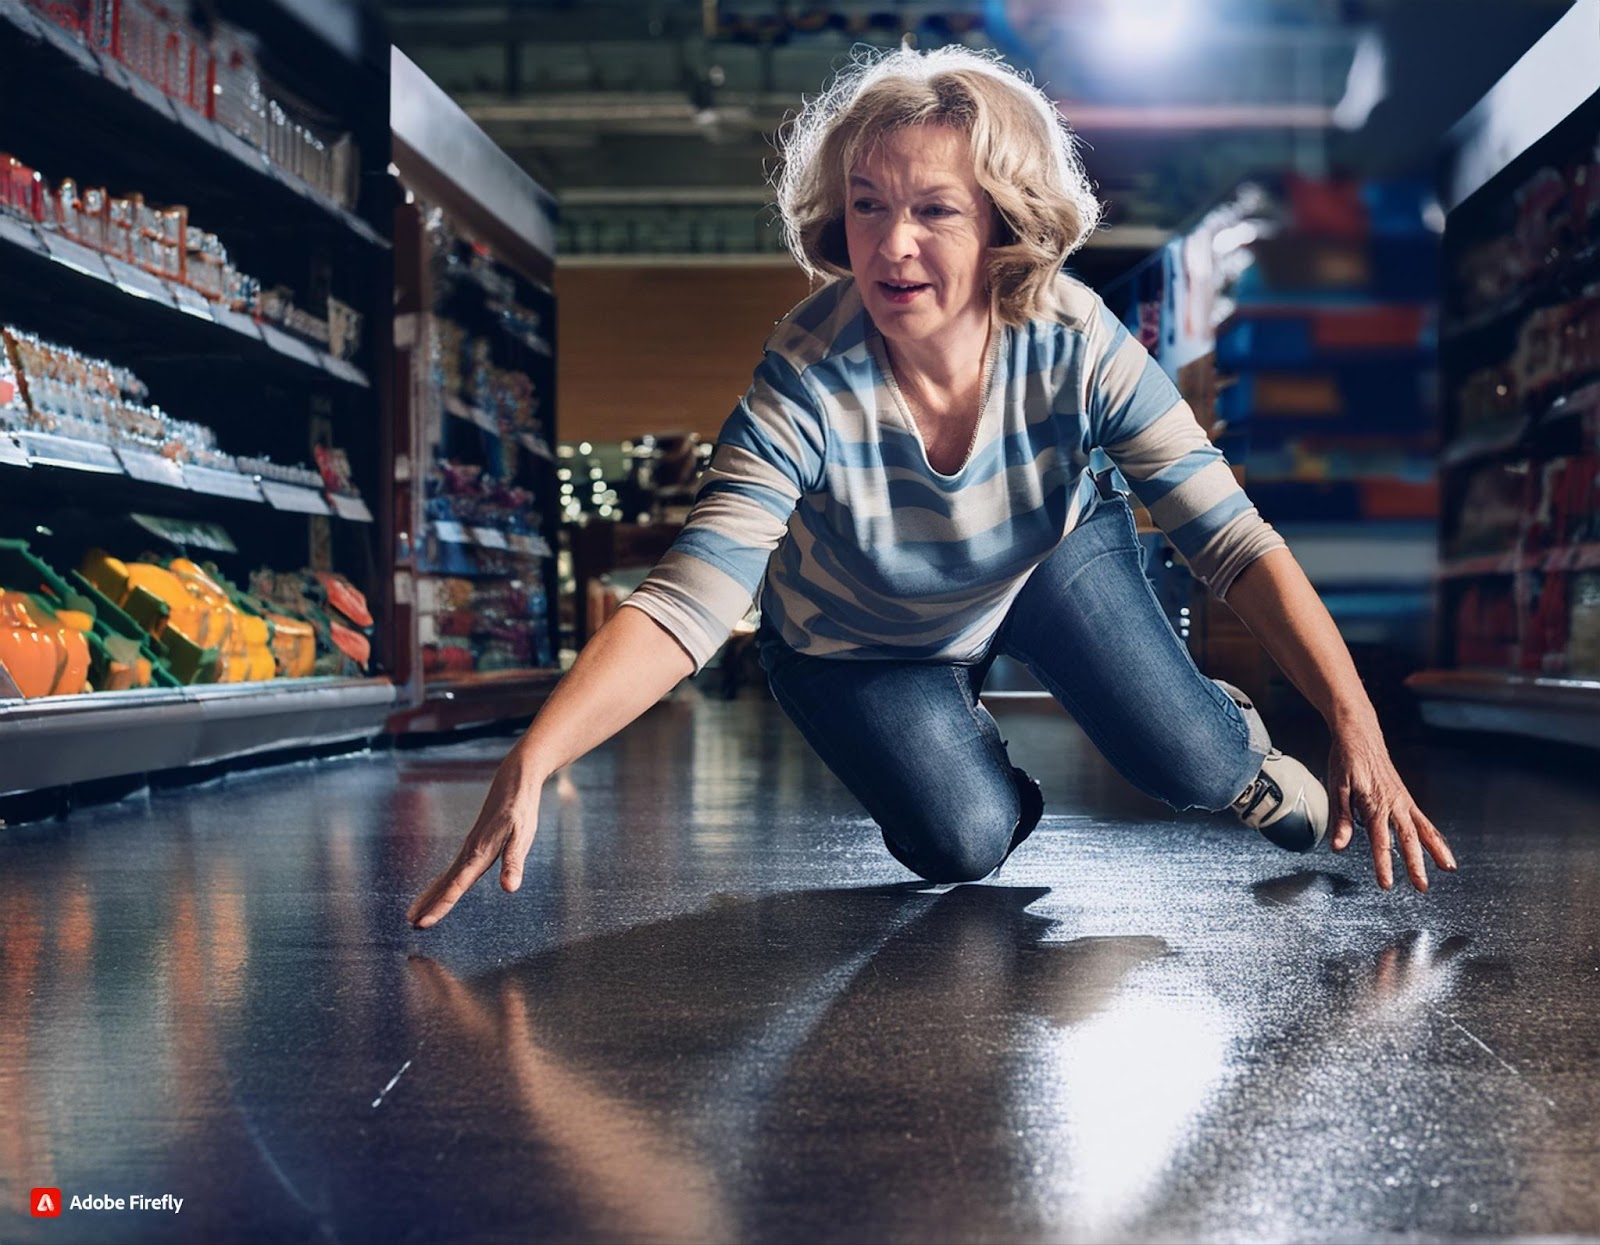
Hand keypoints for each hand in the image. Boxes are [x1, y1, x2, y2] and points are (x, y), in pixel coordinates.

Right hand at [407, 748, 544, 927]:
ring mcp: (469, 848)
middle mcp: (470, 852)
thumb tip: (510, 888)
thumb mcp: (522, 835)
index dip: (440, 906)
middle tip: (410, 924)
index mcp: (480, 854)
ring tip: (412, 913)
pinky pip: (452, 869)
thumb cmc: (520, 809)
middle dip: (429, 905)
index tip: (423, 923)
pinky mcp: (473, 844)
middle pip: (445, 884)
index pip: (457, 886)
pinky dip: (440, 883)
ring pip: (445, 877)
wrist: (513, 781)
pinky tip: (438, 889)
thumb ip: (514, 862)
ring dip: (430, 895)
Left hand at [1326, 722, 1454, 891]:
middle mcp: (1393, 803)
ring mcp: (1403, 800)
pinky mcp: (1406, 798)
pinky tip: (1441, 849)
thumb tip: (1338, 847)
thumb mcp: (1336, 788)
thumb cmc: (1346, 759)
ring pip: (1423, 829)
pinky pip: (1424, 820)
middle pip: (1408, 839)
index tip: (1386, 884)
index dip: (1384, 864)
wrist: (1359, 734)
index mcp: (1374, 803)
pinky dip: (1435, 835)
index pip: (1380, 840)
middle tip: (1421, 886)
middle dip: (1416, 864)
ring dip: (1436, 850)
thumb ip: (1340, 819)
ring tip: (1448, 869)